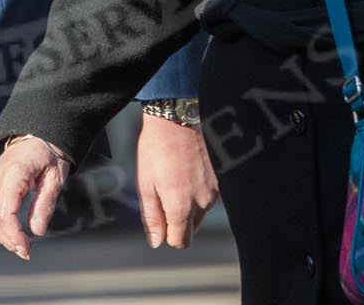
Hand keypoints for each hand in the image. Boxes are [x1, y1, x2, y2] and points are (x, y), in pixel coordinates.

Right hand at [0, 134, 71, 260]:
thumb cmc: (49, 156)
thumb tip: (37, 231)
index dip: (13, 233)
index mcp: (14, 172)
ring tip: (19, 246)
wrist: (37, 135)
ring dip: (1, 235)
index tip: (26, 248)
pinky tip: (11, 234)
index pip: (6, 210)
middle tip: (25, 252)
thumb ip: (45, 203)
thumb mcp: (56, 177)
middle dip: (7, 238)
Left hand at [135, 111, 217, 247]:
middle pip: (191, 231)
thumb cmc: (156, 152)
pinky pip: (206, 200)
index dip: (167, 234)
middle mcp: (202, 203)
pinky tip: (185, 174)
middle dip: (177, 222)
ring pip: (199, 215)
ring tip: (174, 181)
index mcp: (182, 207)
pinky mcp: (218, 183)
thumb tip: (157, 242)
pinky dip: (196, 195)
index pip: (180, 242)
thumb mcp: (145, 186)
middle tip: (163, 195)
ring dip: (187, 208)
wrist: (176, 121)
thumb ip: (152, 218)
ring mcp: (213, 193)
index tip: (158, 215)